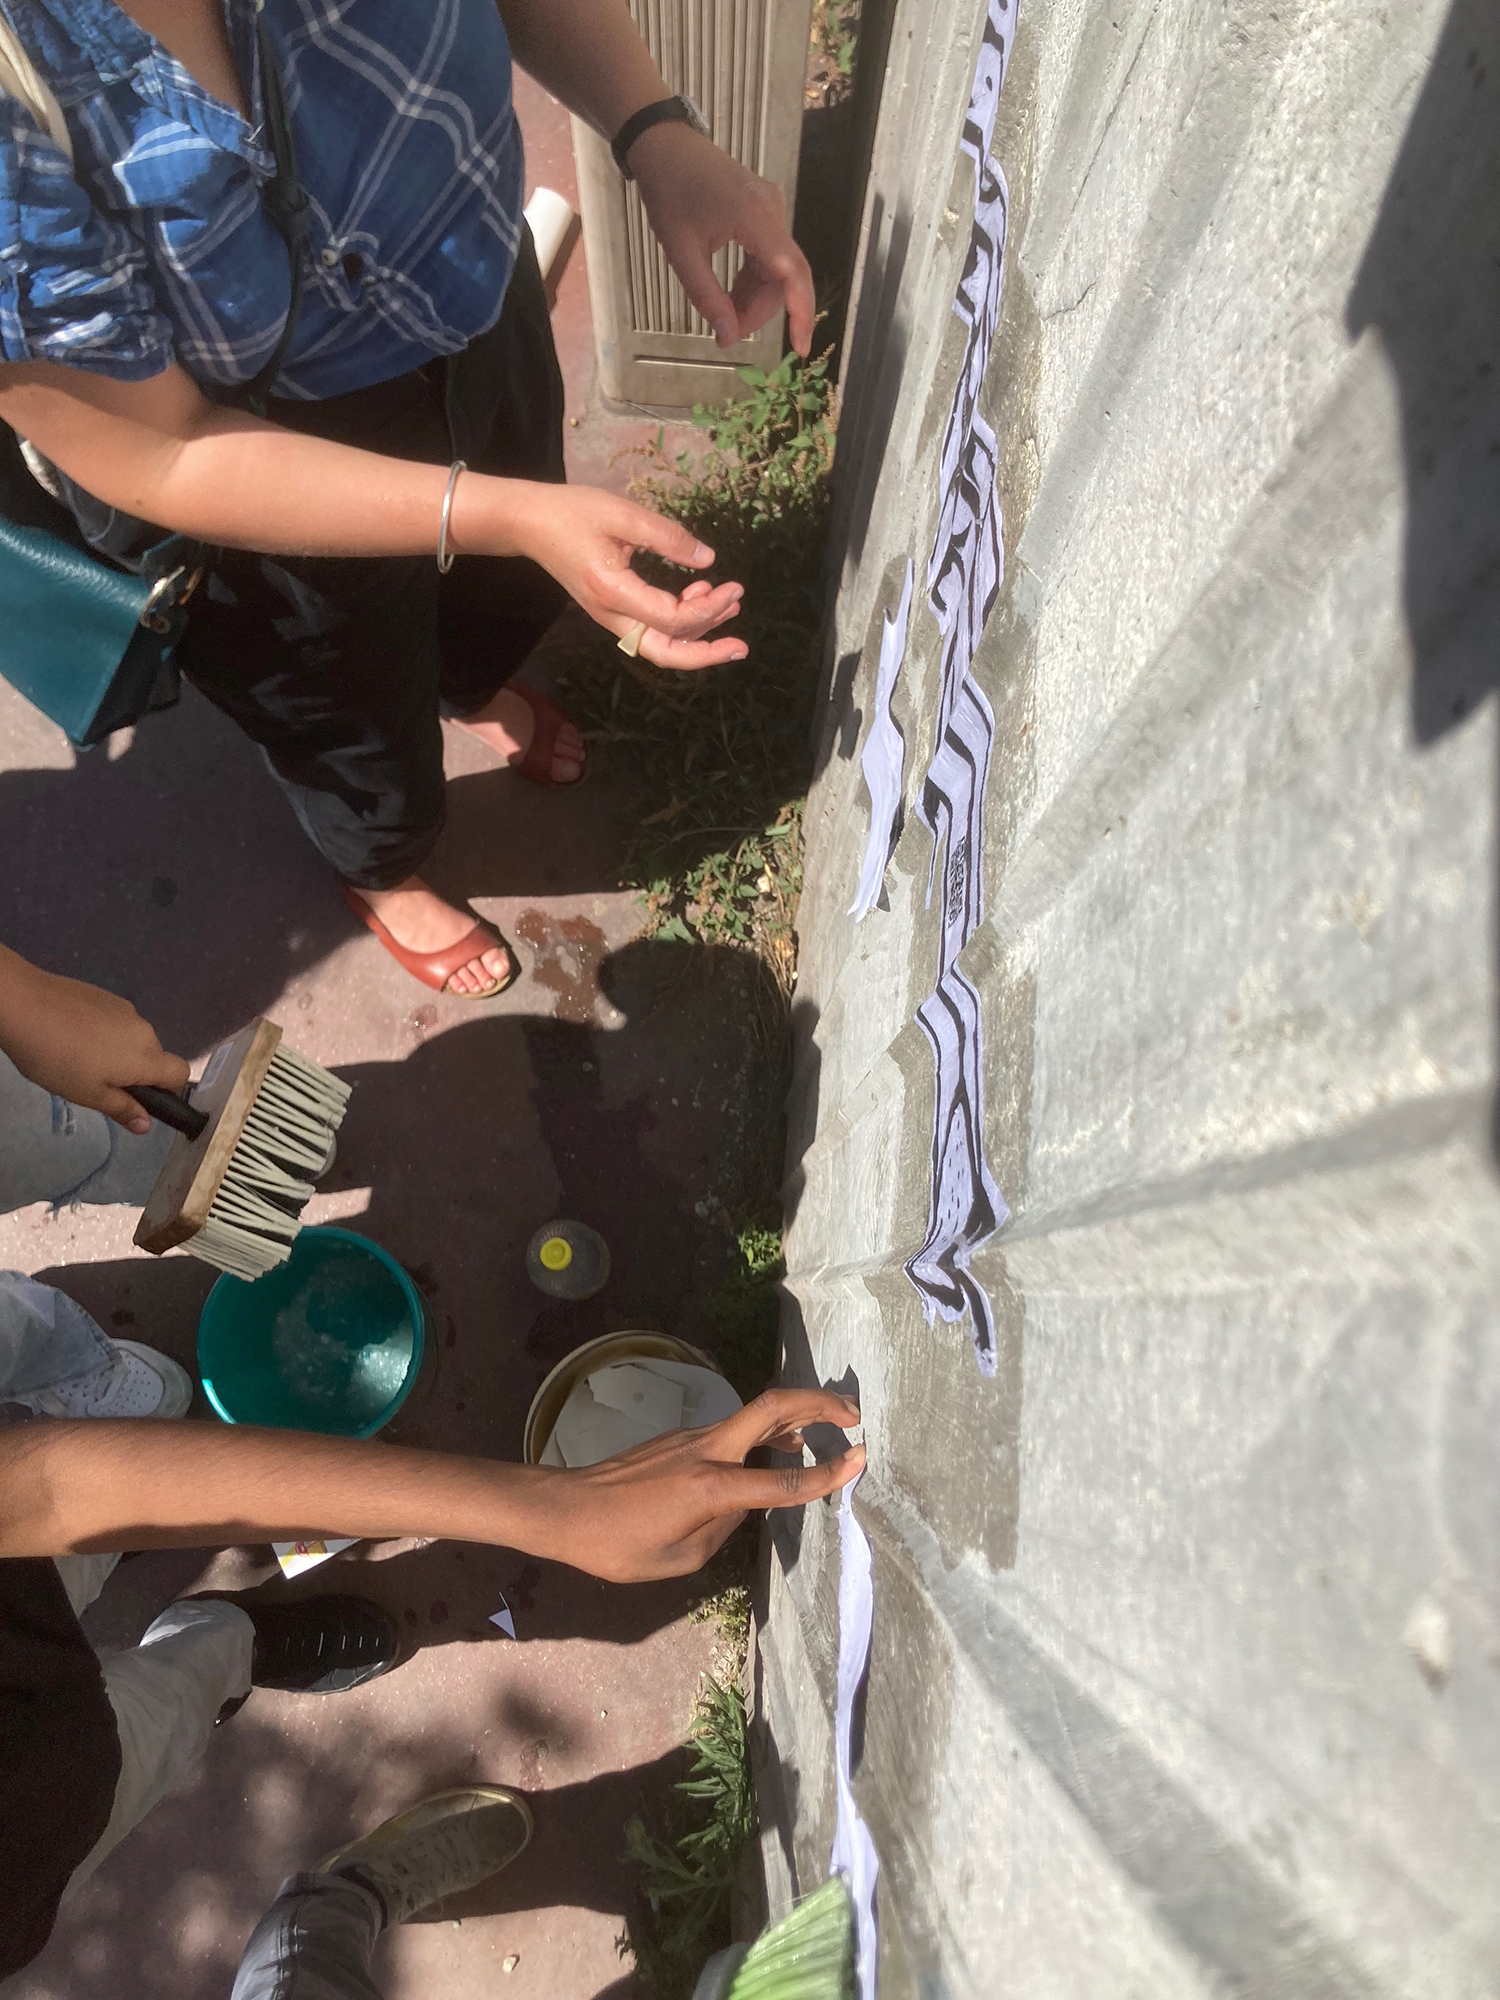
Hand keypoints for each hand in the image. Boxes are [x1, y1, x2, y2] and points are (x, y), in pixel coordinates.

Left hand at [0, 948, 189, 1132]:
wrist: (25, 1005)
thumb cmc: (58, 1058)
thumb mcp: (87, 1094)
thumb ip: (122, 1108)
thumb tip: (146, 1125)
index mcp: (146, 1058)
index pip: (182, 1073)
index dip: (168, 1090)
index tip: (138, 1097)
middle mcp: (145, 1031)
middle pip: (155, 1056)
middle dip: (135, 1071)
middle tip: (97, 1081)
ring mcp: (126, 1010)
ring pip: (133, 1039)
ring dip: (117, 1051)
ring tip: (78, 1056)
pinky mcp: (106, 996)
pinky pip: (116, 1022)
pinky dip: (104, 1032)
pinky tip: (71, 1034)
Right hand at [489, 481, 749, 669]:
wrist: (528, 523)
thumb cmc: (572, 513)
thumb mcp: (623, 514)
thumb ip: (667, 537)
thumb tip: (708, 559)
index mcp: (613, 592)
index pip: (671, 619)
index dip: (708, 611)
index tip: (734, 587)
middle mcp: (611, 615)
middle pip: (665, 654)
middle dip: (707, 651)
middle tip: (741, 636)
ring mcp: (610, 618)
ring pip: (660, 645)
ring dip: (697, 631)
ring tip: (727, 601)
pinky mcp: (613, 610)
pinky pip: (651, 630)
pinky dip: (678, 622)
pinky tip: (697, 595)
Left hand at [528, 1387, 864, 1581]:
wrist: (565, 1508)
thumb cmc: (617, 1545)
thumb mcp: (679, 1557)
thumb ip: (723, 1528)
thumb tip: (745, 1504)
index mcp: (710, 1485)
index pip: (780, 1481)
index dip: (825, 1474)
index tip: (859, 1460)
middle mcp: (707, 1450)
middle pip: (772, 1407)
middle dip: (817, 1403)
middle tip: (853, 1415)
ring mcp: (693, 1437)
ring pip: (754, 1412)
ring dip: (795, 1413)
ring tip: (828, 1428)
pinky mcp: (681, 1438)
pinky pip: (735, 1428)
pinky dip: (766, 1430)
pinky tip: (778, 1447)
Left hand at [631, 124, 814, 355]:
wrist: (665, 145)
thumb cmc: (668, 193)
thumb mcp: (680, 252)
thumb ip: (706, 296)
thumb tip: (727, 338)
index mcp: (754, 217)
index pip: (792, 271)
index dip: (801, 311)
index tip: (799, 347)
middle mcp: (772, 211)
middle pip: (783, 277)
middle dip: (759, 313)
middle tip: (725, 336)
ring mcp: (771, 209)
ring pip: (776, 271)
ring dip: (754, 300)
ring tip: (723, 317)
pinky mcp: (764, 212)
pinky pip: (768, 257)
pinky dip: (752, 282)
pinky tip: (731, 295)